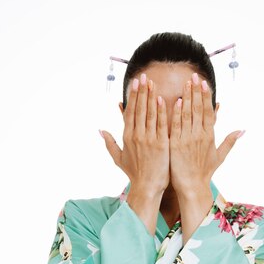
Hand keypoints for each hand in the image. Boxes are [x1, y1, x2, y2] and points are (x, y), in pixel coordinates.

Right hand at [101, 72, 169, 195]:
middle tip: (143, 76)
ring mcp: (149, 139)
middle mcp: (137, 136)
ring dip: (151, 97)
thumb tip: (100, 130)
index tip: (135, 83)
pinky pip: (161, 124)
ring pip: (149, 114)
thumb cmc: (134, 173)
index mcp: (127, 137)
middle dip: (141, 92)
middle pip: (139, 109)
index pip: (129, 112)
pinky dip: (162, 111)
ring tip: (152, 83)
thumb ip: (109, 143)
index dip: (132, 97)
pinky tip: (164, 99)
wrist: (147, 187)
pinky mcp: (161, 144)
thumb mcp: (118, 158)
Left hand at [169, 72, 242, 193]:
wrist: (192, 186)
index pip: (208, 111)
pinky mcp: (176, 145)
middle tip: (195, 76)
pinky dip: (177, 113)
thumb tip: (243, 130)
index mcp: (209, 136)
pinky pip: (177, 126)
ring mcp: (188, 139)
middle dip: (196, 91)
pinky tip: (176, 101)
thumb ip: (230, 141)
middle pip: (198, 109)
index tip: (204, 83)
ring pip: (188, 114)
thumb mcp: (220, 156)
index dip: (206, 96)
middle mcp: (200, 135)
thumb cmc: (204, 172)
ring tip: (186, 82)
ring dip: (187, 97)